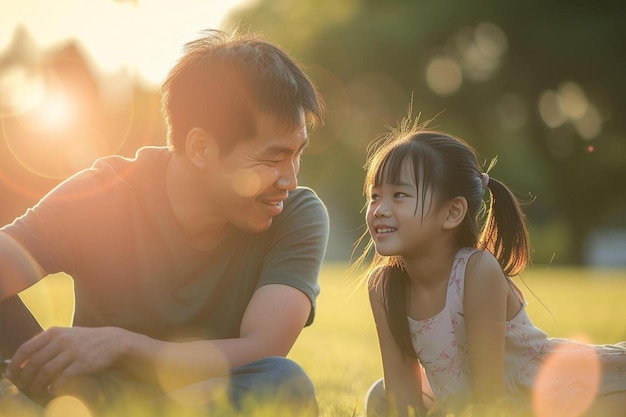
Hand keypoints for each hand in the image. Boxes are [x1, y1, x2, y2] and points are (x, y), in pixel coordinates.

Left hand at [6, 326, 126, 394]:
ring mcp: (73, 351)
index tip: (11, 375)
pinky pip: (62, 378)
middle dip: (25, 377)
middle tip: (25, 385)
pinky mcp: (83, 363)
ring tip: (37, 389)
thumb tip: (23, 356)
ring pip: (46, 371)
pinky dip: (54, 386)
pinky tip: (53, 389)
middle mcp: (62, 340)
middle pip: (34, 362)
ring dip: (38, 384)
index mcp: (54, 332)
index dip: (15, 364)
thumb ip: (46, 342)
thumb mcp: (66, 334)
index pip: (26, 349)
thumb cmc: (85, 340)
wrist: (112, 341)